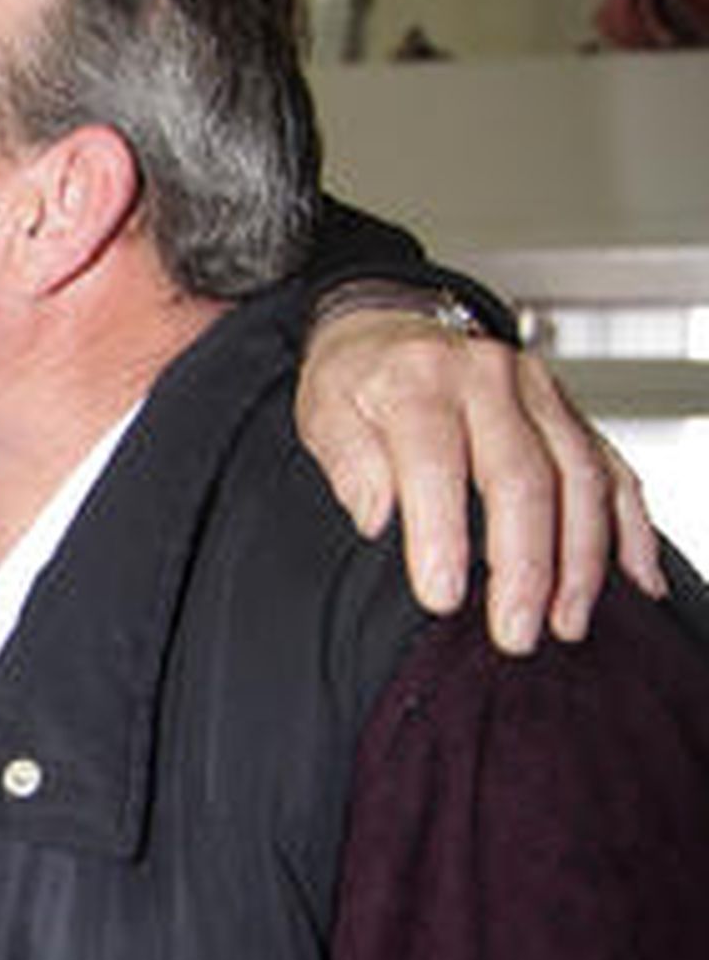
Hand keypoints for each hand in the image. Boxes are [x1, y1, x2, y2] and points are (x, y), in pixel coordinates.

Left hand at [297, 309, 664, 651]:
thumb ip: (348, 463)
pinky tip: (634, 576)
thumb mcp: (324, 411)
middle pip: (523, 476)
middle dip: (525, 564)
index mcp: (420, 381)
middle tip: (514, 631)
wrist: (393, 328)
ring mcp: (540, 394)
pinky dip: (630, 526)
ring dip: (581, 558)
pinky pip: (613, 468)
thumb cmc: (359, 382)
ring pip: (581, 476)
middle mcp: (488, 380)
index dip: (441, 535)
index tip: (442, 597)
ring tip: (566, 621)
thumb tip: (375, 515)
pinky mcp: (571, 412)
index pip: (436, 463)